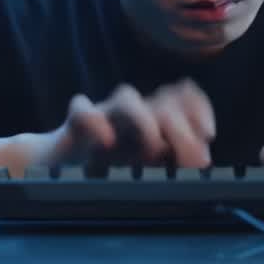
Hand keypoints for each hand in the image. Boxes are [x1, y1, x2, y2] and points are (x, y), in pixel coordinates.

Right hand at [34, 80, 215, 167]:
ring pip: (127, 97)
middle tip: (191, 159)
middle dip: (181, 127)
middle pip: (162, 100)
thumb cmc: (106, 165)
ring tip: (153, 149)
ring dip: (145, 119)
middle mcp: (133, 112)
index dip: (198, 108)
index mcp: (153, 118)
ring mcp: (104, 114)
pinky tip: (107, 141)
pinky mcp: (75, 124)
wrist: (55, 167)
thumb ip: (175, 159)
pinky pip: (82, 109)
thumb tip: (204, 157)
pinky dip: (95, 121)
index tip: (208, 134)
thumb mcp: (148, 166)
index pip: (181, 95)